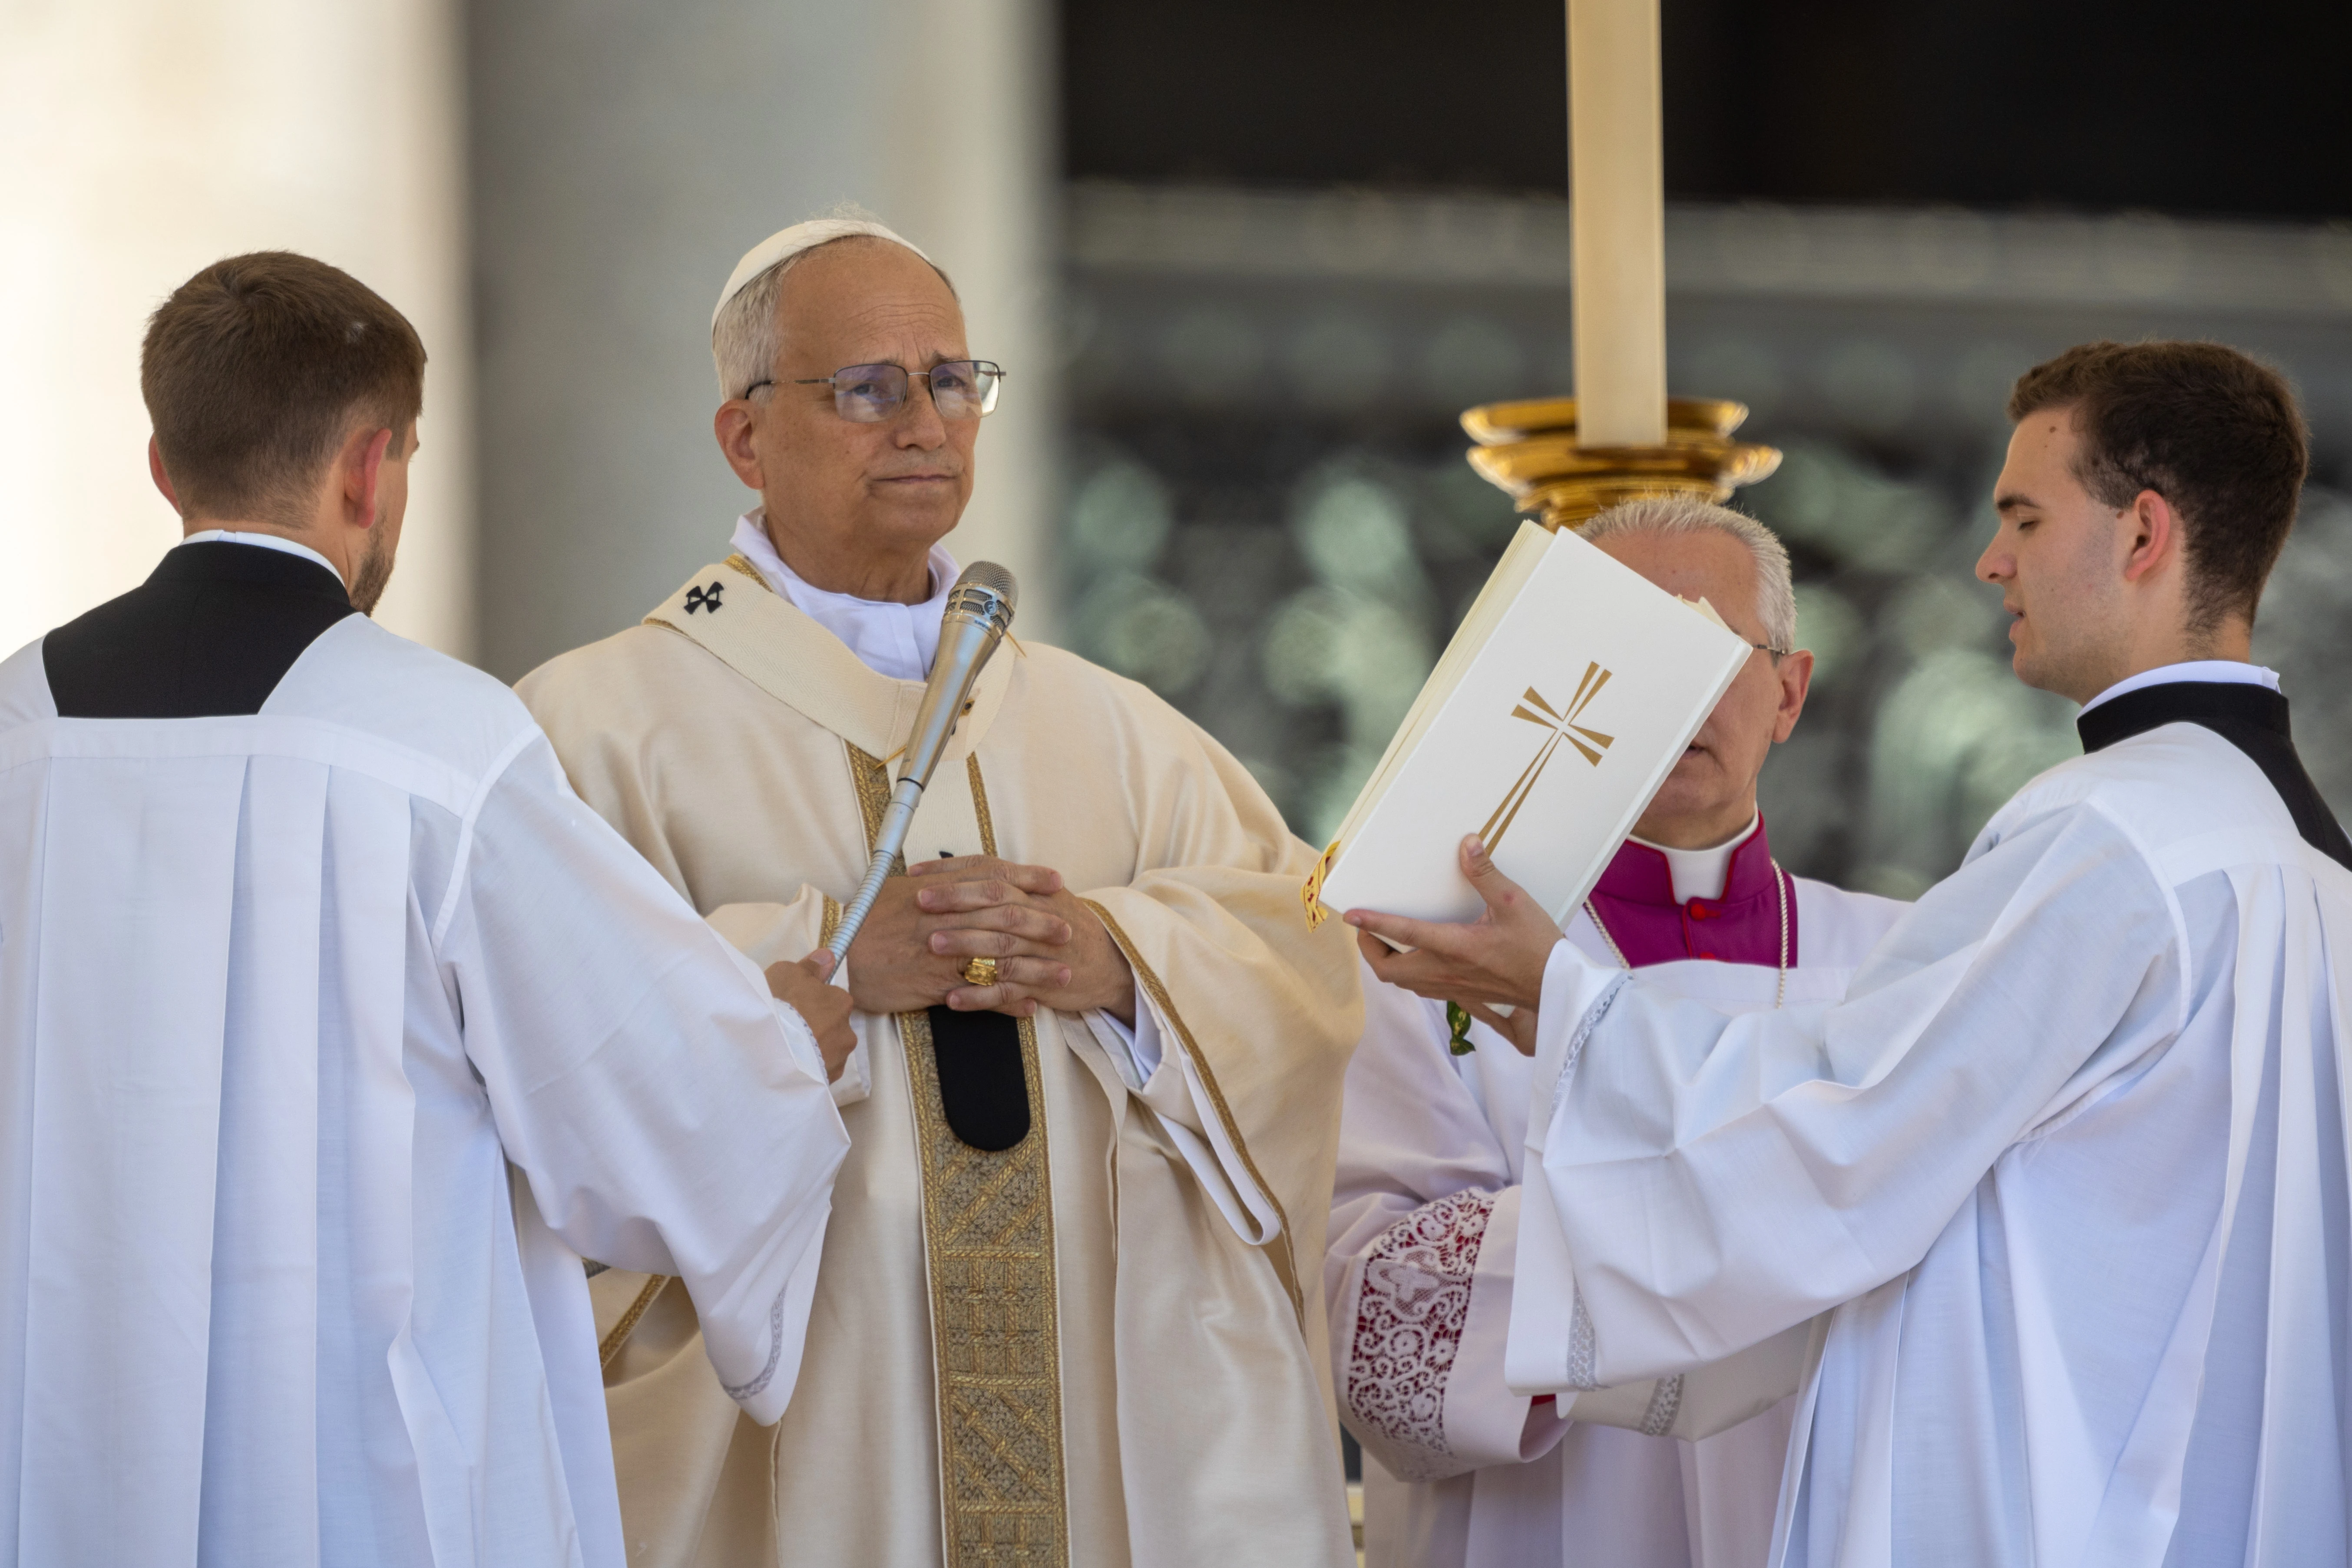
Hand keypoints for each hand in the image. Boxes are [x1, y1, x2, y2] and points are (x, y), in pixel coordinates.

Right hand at [766, 950, 856, 1082]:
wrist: (768, 1049)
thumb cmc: (778, 1005)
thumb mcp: (788, 972)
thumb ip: (811, 966)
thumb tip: (828, 957)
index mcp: (841, 1002)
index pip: (833, 998)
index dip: (813, 1000)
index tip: (796, 1004)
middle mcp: (847, 1032)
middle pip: (832, 1026)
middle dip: (816, 1026)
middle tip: (789, 1027)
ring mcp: (838, 1060)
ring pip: (827, 1050)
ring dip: (813, 1048)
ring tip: (787, 1048)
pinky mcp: (826, 1082)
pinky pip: (818, 1070)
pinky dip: (808, 1067)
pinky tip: (789, 1064)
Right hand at [842, 858, 1068, 1015]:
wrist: (836, 952)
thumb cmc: (865, 920)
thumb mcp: (901, 890)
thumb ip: (938, 885)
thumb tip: (964, 877)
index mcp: (938, 890)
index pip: (991, 877)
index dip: (1027, 878)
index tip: (1055, 881)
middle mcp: (945, 917)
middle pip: (1003, 916)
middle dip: (1040, 923)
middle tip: (1068, 929)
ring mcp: (942, 952)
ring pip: (998, 958)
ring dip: (1036, 968)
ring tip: (1063, 974)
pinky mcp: (934, 984)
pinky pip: (978, 994)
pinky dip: (1007, 1001)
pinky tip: (1030, 1006)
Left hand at [910, 855, 1137, 1024]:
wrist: (1112, 964)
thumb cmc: (1066, 929)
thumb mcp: (1043, 900)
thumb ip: (1006, 888)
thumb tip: (956, 875)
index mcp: (1034, 891)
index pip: (991, 871)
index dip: (954, 870)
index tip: (918, 873)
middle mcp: (1039, 914)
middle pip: (996, 901)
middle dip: (957, 899)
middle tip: (920, 901)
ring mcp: (1042, 950)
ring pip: (1002, 943)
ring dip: (966, 943)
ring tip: (930, 944)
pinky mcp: (1044, 983)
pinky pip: (1009, 989)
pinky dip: (981, 995)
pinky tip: (952, 999)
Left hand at [1348, 836, 1561, 1056]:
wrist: (1555, 989)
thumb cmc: (1537, 947)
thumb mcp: (1513, 902)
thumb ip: (1485, 873)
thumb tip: (1467, 844)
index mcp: (1455, 947)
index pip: (1403, 934)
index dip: (1373, 923)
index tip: (1350, 915)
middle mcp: (1445, 971)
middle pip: (1388, 969)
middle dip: (1369, 949)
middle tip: (1365, 928)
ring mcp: (1450, 988)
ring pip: (1402, 982)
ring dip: (1385, 962)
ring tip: (1382, 941)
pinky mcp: (1460, 997)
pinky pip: (1420, 989)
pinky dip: (1406, 974)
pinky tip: (1414, 959)